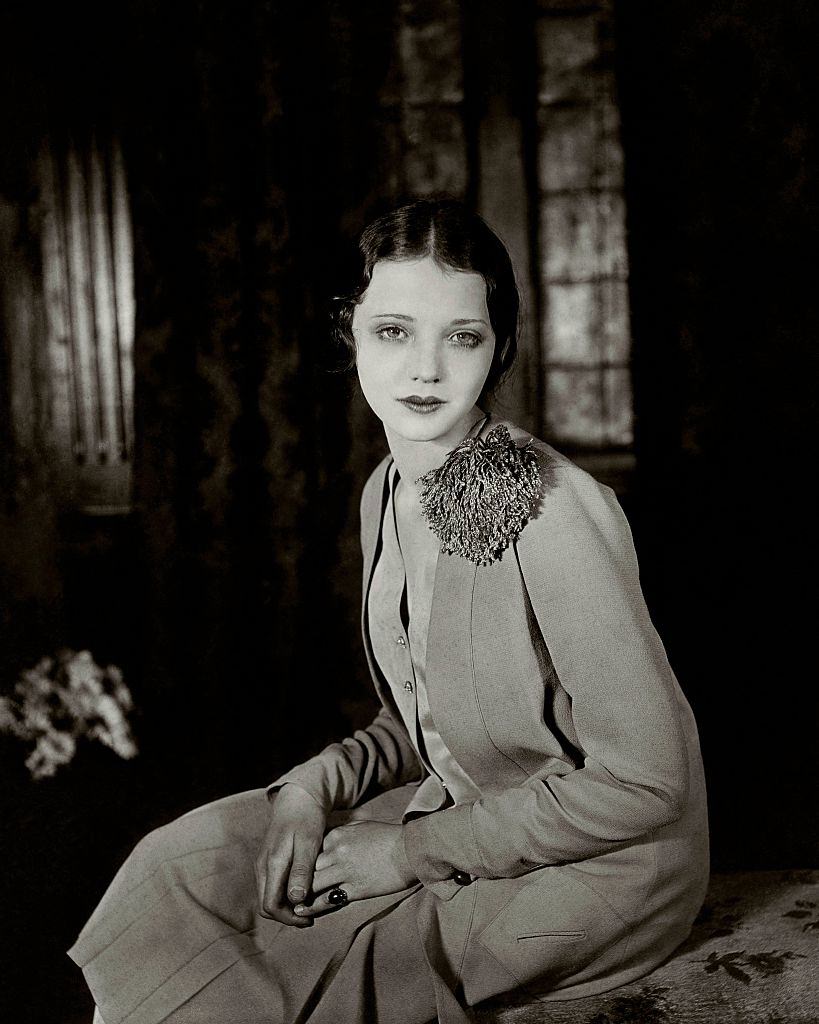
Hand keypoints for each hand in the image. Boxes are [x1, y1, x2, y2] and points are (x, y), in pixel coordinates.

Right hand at [255, 784, 326, 926]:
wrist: (297, 799)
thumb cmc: (306, 818)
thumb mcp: (309, 843)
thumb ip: (301, 871)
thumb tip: (295, 900)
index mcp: (271, 863)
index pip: (270, 905)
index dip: (288, 918)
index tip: (309, 919)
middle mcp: (262, 867)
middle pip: (267, 905)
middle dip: (287, 916)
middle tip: (311, 916)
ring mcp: (263, 865)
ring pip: (269, 897)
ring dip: (286, 907)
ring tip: (310, 906)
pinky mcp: (268, 862)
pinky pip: (272, 887)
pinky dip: (285, 896)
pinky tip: (303, 892)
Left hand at [293, 820, 418, 918]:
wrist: (411, 849)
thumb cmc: (388, 837)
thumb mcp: (361, 827)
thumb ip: (342, 832)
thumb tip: (328, 838)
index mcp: (337, 836)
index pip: (309, 851)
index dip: (300, 864)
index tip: (291, 873)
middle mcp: (337, 852)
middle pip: (307, 869)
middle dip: (295, 881)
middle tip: (285, 892)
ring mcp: (345, 871)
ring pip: (313, 885)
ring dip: (300, 896)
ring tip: (290, 905)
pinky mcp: (356, 888)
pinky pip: (328, 899)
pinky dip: (314, 906)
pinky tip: (304, 911)